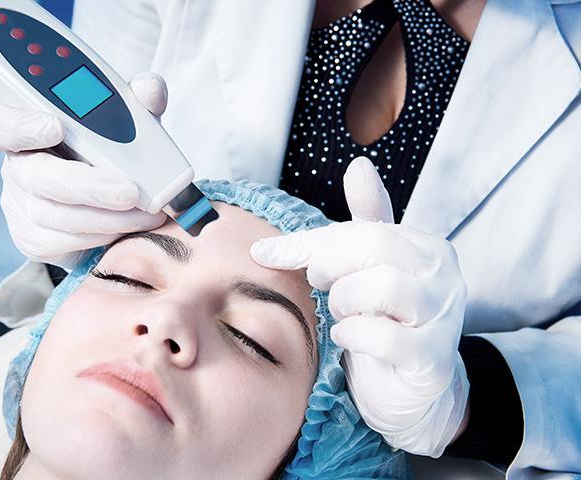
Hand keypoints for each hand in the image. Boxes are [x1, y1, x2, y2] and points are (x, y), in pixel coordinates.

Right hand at [0, 72, 169, 267]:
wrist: (112, 206)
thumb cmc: (112, 154)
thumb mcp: (130, 122)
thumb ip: (138, 101)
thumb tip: (148, 90)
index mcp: (28, 129)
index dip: (19, 126)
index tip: (55, 126)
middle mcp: (18, 167)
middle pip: (35, 176)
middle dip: (86, 185)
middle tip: (129, 192)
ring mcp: (21, 206)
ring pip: (53, 214)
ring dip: (105, 216)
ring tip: (145, 212)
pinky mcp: (33, 239)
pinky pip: (61, 242)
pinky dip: (100, 236)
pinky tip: (127, 228)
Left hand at [250, 157, 468, 456]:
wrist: (410, 390)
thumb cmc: (384, 320)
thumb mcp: (370, 267)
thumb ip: (360, 223)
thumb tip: (359, 165)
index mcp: (428, 248)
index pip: (364, 229)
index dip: (311, 242)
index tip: (267, 253)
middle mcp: (444, 277)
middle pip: (375, 248)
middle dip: (331, 266)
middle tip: (320, 284)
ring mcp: (443, 318)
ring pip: (382, 287)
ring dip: (344, 301)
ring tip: (341, 312)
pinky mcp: (431, 359)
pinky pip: (384, 337)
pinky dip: (354, 336)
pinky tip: (349, 337)